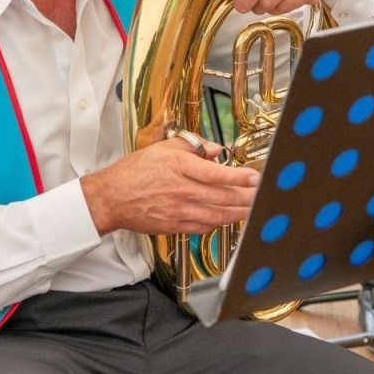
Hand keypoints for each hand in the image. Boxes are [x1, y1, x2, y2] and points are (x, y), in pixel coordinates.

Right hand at [81, 137, 257, 236]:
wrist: (111, 198)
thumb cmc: (135, 172)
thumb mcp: (163, 149)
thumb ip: (192, 147)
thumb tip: (216, 150)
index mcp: (179, 167)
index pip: (217, 174)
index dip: (240, 177)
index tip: (255, 177)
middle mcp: (181, 190)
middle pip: (222, 197)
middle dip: (247, 197)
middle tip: (262, 194)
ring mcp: (178, 211)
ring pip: (217, 214)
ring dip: (238, 213)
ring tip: (253, 208)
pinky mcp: (174, 226)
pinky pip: (204, 226)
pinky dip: (219, 223)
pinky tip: (228, 218)